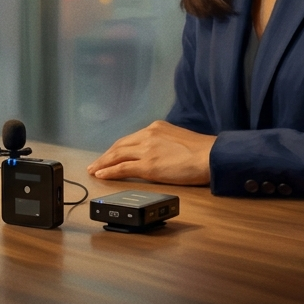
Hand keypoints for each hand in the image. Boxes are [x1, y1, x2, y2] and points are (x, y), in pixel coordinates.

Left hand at [86, 120, 214, 185]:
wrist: (210, 156)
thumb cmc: (202, 151)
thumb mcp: (178, 139)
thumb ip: (164, 142)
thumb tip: (158, 153)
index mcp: (156, 128)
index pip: (130, 139)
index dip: (117, 149)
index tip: (109, 155)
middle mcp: (148, 135)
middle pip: (120, 146)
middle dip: (105, 156)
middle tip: (95, 164)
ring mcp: (146, 150)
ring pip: (117, 156)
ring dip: (103, 164)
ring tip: (94, 170)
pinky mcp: (148, 166)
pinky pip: (122, 169)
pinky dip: (109, 172)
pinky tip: (101, 175)